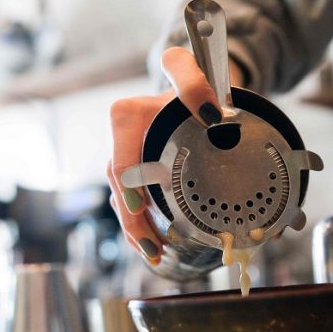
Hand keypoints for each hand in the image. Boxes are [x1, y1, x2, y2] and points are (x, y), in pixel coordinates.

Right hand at [107, 47, 244, 262]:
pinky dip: (143, 224)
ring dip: (136, 228)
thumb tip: (212, 114)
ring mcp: (131, 157)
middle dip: (133, 218)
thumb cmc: (198, 86)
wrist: (196, 91)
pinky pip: (133, 200)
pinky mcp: (140, 172)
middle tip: (153, 246)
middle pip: (120, 181)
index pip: (122, 142)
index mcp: (131, 115)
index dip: (128, 177)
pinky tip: (154, 246)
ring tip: (154, 254)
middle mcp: (125, 139)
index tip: (139, 207)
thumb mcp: (195, 77)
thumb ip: (194, 86)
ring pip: (123, 195)